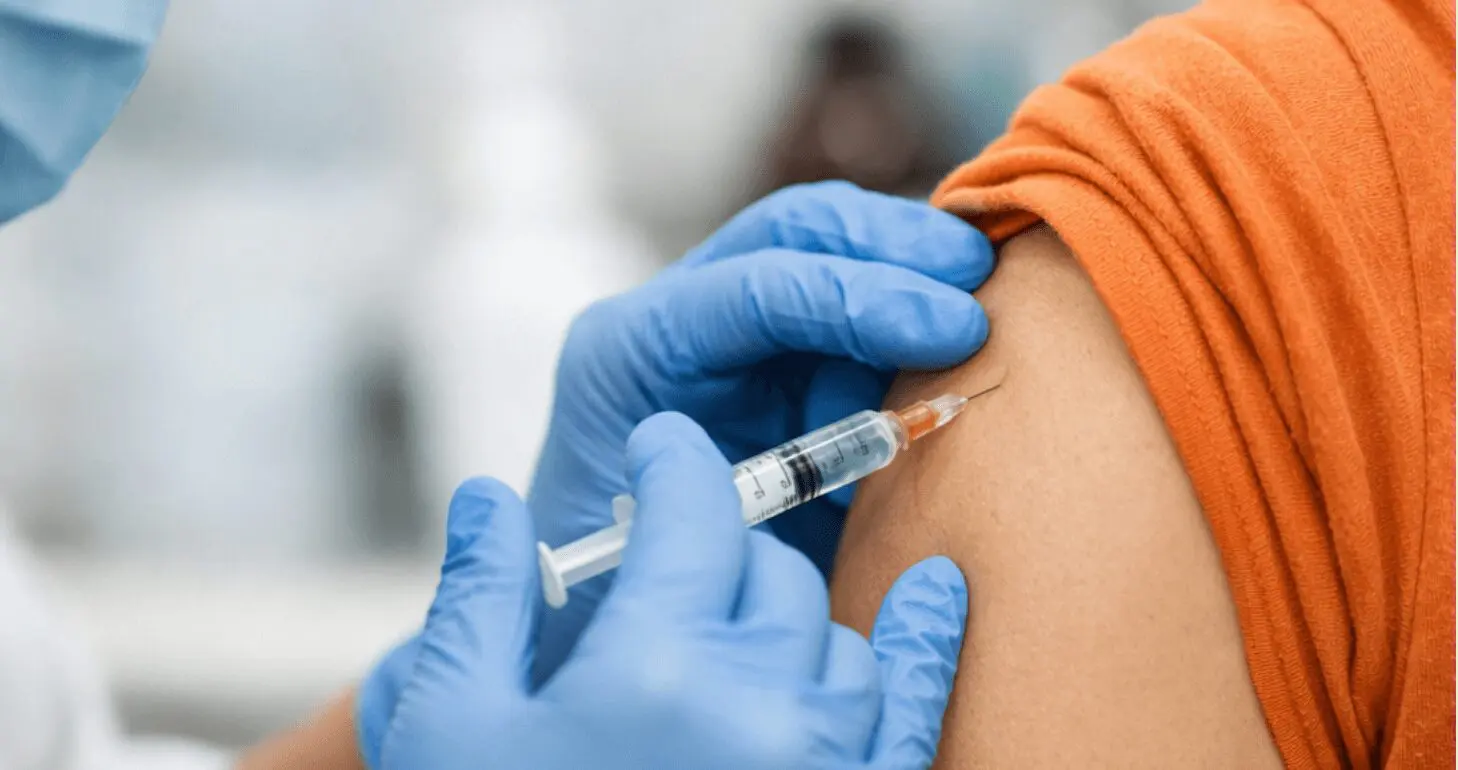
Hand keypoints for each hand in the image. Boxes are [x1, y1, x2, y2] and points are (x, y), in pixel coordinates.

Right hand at [363, 413, 968, 769]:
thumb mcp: (453, 728)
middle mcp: (758, 711)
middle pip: (765, 569)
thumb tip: (487, 497)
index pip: (693, 512)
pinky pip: (911, 711)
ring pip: (835, 634)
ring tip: (729, 621)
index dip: (675, 462)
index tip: (662, 448)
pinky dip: (924, 645)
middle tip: (670, 561)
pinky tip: (940, 592)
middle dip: (714, 547)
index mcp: (651, 670)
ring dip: (785, 612)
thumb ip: (479, 600)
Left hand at [530, 181, 992, 675]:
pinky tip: (964, 323)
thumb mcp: (708, 540)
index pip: (757, 287)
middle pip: (795, 231)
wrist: (613, 605)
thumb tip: (910, 431)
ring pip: (832, 248)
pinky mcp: (777, 344)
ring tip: (989, 294)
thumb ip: (789, 483)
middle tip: (982, 279)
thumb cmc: (641, 584)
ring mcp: (726, 321)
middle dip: (896, 244)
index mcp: (633, 351)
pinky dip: (913, 304)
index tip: (953, 328)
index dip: (861, 297)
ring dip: (915, 266)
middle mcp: (677, 315)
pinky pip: (854, 300)